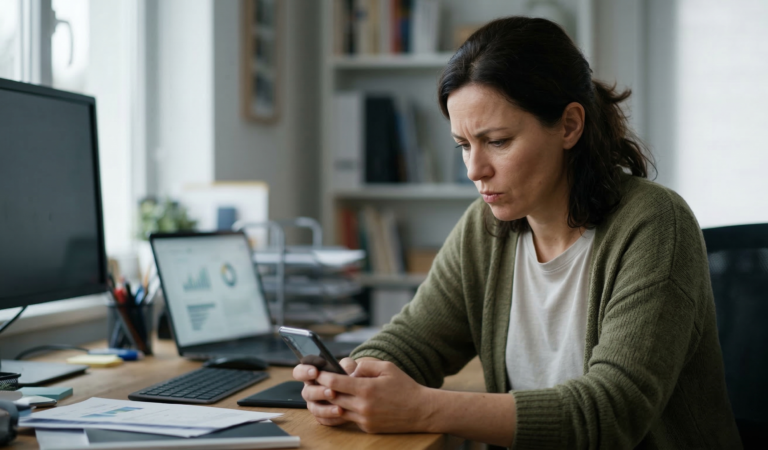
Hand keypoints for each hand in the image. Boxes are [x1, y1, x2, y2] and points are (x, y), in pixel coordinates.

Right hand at [293, 357, 357, 426]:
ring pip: (315, 409)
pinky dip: (332, 418)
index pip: (299, 372)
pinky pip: (323, 419)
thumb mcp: (349, 366)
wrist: (356, 392)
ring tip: (339, 408)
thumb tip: (348, 370)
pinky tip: (342, 414)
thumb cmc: (348, 375)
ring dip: (326, 409)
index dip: (304, 371)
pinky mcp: (322, 416)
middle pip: (307, 392)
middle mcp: (310, 390)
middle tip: (332, 392)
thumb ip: (347, 365)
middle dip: (319, 392)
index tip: (315, 371)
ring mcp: (314, 404)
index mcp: (311, 375)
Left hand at [315, 360, 434, 433]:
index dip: (324, 376)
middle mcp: (363, 406)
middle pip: (333, 397)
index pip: (336, 382)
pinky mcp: (368, 427)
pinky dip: (345, 410)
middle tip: (316, 381)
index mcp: (366, 389)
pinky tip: (344, 403)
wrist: (421, 411)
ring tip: (327, 392)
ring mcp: (364, 419)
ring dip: (332, 401)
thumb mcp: (387, 368)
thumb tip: (349, 369)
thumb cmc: (405, 386)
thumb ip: (366, 365)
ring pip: (339, 410)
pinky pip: (350, 418)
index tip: (318, 372)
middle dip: (323, 389)